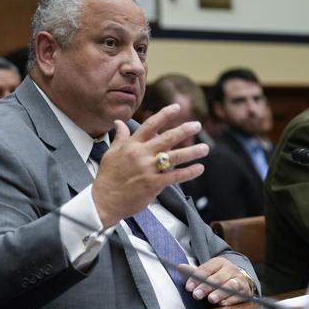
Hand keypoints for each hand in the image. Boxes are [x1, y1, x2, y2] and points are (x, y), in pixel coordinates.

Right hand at [92, 104, 208, 227]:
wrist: (104, 201)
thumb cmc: (107, 178)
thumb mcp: (110, 153)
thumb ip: (120, 137)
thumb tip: (119, 122)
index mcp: (131, 146)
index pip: (150, 125)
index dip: (165, 115)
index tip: (177, 108)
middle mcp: (141, 155)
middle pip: (167, 138)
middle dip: (184, 130)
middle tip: (197, 125)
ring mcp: (148, 169)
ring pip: (175, 157)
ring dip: (192, 152)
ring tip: (204, 148)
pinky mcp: (153, 184)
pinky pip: (175, 177)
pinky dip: (189, 172)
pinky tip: (199, 168)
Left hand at [181, 258, 252, 305]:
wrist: (240, 279)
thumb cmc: (219, 276)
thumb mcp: (208, 272)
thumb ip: (194, 272)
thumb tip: (180, 267)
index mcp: (219, 262)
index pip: (206, 269)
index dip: (196, 278)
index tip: (189, 288)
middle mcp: (230, 269)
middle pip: (217, 278)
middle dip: (206, 287)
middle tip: (197, 295)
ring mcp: (239, 280)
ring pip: (230, 286)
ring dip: (220, 293)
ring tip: (211, 299)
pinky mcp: (245, 291)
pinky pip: (239, 295)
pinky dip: (231, 300)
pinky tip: (223, 303)